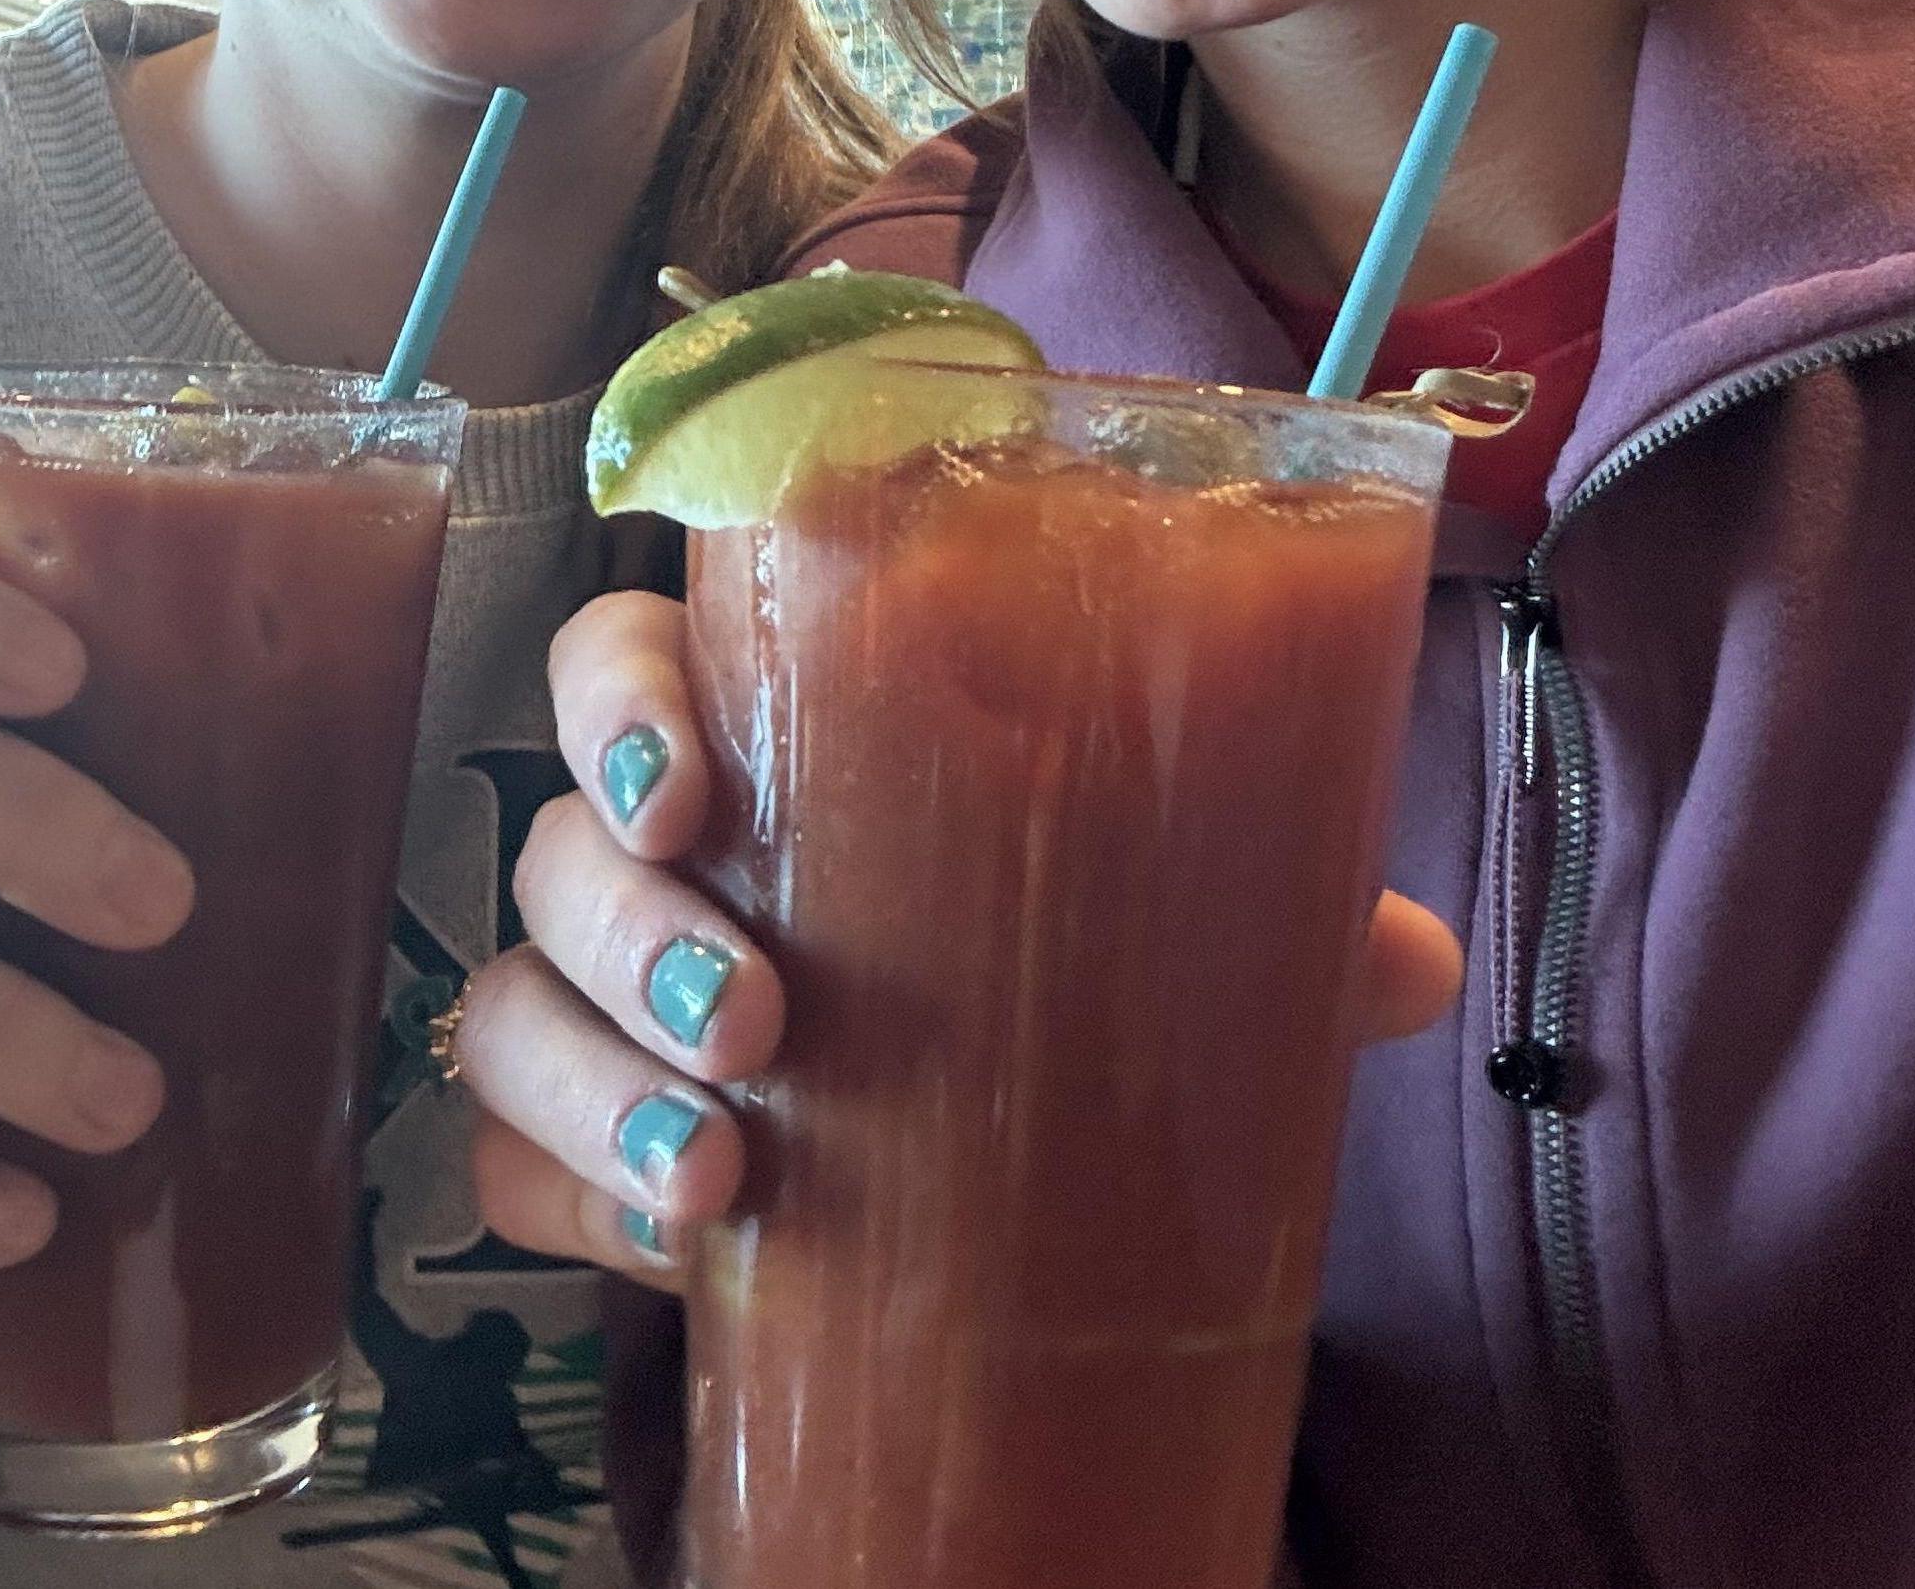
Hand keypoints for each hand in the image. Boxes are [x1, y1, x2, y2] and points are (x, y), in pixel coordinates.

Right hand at [458, 587, 1465, 1281]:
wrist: (975, 1154)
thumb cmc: (1034, 966)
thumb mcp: (1153, 928)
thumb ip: (1265, 917)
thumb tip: (1407, 959)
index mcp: (770, 742)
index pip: (626, 661)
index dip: (622, 707)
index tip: (692, 791)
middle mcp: (659, 860)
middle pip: (555, 841)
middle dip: (629, 925)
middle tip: (756, 1016)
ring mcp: (599, 1008)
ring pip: (510, 1003)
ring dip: (597, 1081)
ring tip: (726, 1173)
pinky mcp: (577, 1153)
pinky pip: (508, 1167)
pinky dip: (581, 1204)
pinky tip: (690, 1252)